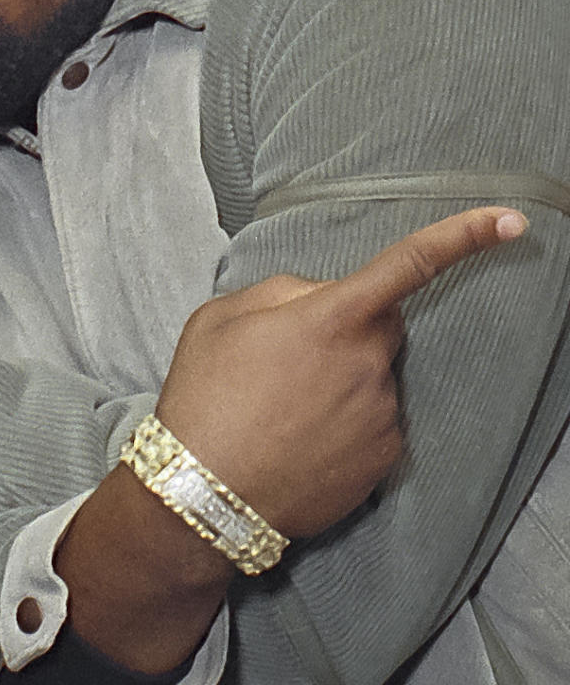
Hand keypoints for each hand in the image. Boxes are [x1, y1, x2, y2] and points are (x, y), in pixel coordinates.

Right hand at [156, 206, 527, 538]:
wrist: (204, 495)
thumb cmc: (205, 398)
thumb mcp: (222, 317)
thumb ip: (283, 292)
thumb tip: (321, 299)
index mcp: (330, 318)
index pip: (408, 264)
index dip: (463, 237)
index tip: (512, 221)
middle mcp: (368, 364)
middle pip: (382, 324)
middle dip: (349, 325)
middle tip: (290, 355)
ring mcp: (381, 415)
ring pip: (374, 375)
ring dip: (341, 378)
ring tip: (282, 407)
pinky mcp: (384, 459)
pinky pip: (374, 420)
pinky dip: (345, 421)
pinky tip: (299, 437)